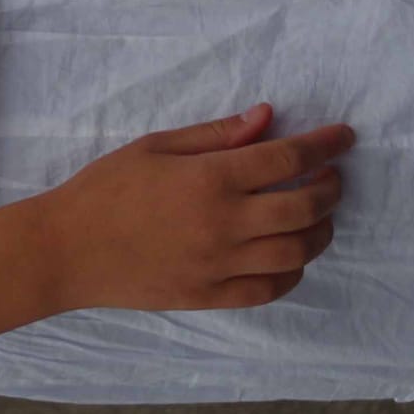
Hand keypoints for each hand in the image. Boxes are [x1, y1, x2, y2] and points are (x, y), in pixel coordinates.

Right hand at [34, 104, 350, 311]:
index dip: (323, 145)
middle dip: (329, 187)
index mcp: (208, 178)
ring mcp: (223, 264)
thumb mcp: (153, 146)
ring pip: (298, 251)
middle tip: (330, 175)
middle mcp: (225, 223)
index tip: (343, 136)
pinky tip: (290, 254)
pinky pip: (273, 287)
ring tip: (316, 214)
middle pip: (304, 207)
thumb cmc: (106, 188)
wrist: (70, 246)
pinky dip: (294, 270)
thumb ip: (214, 134)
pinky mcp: (215, 296)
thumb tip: (266, 117)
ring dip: (320, 230)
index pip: (285, 158)